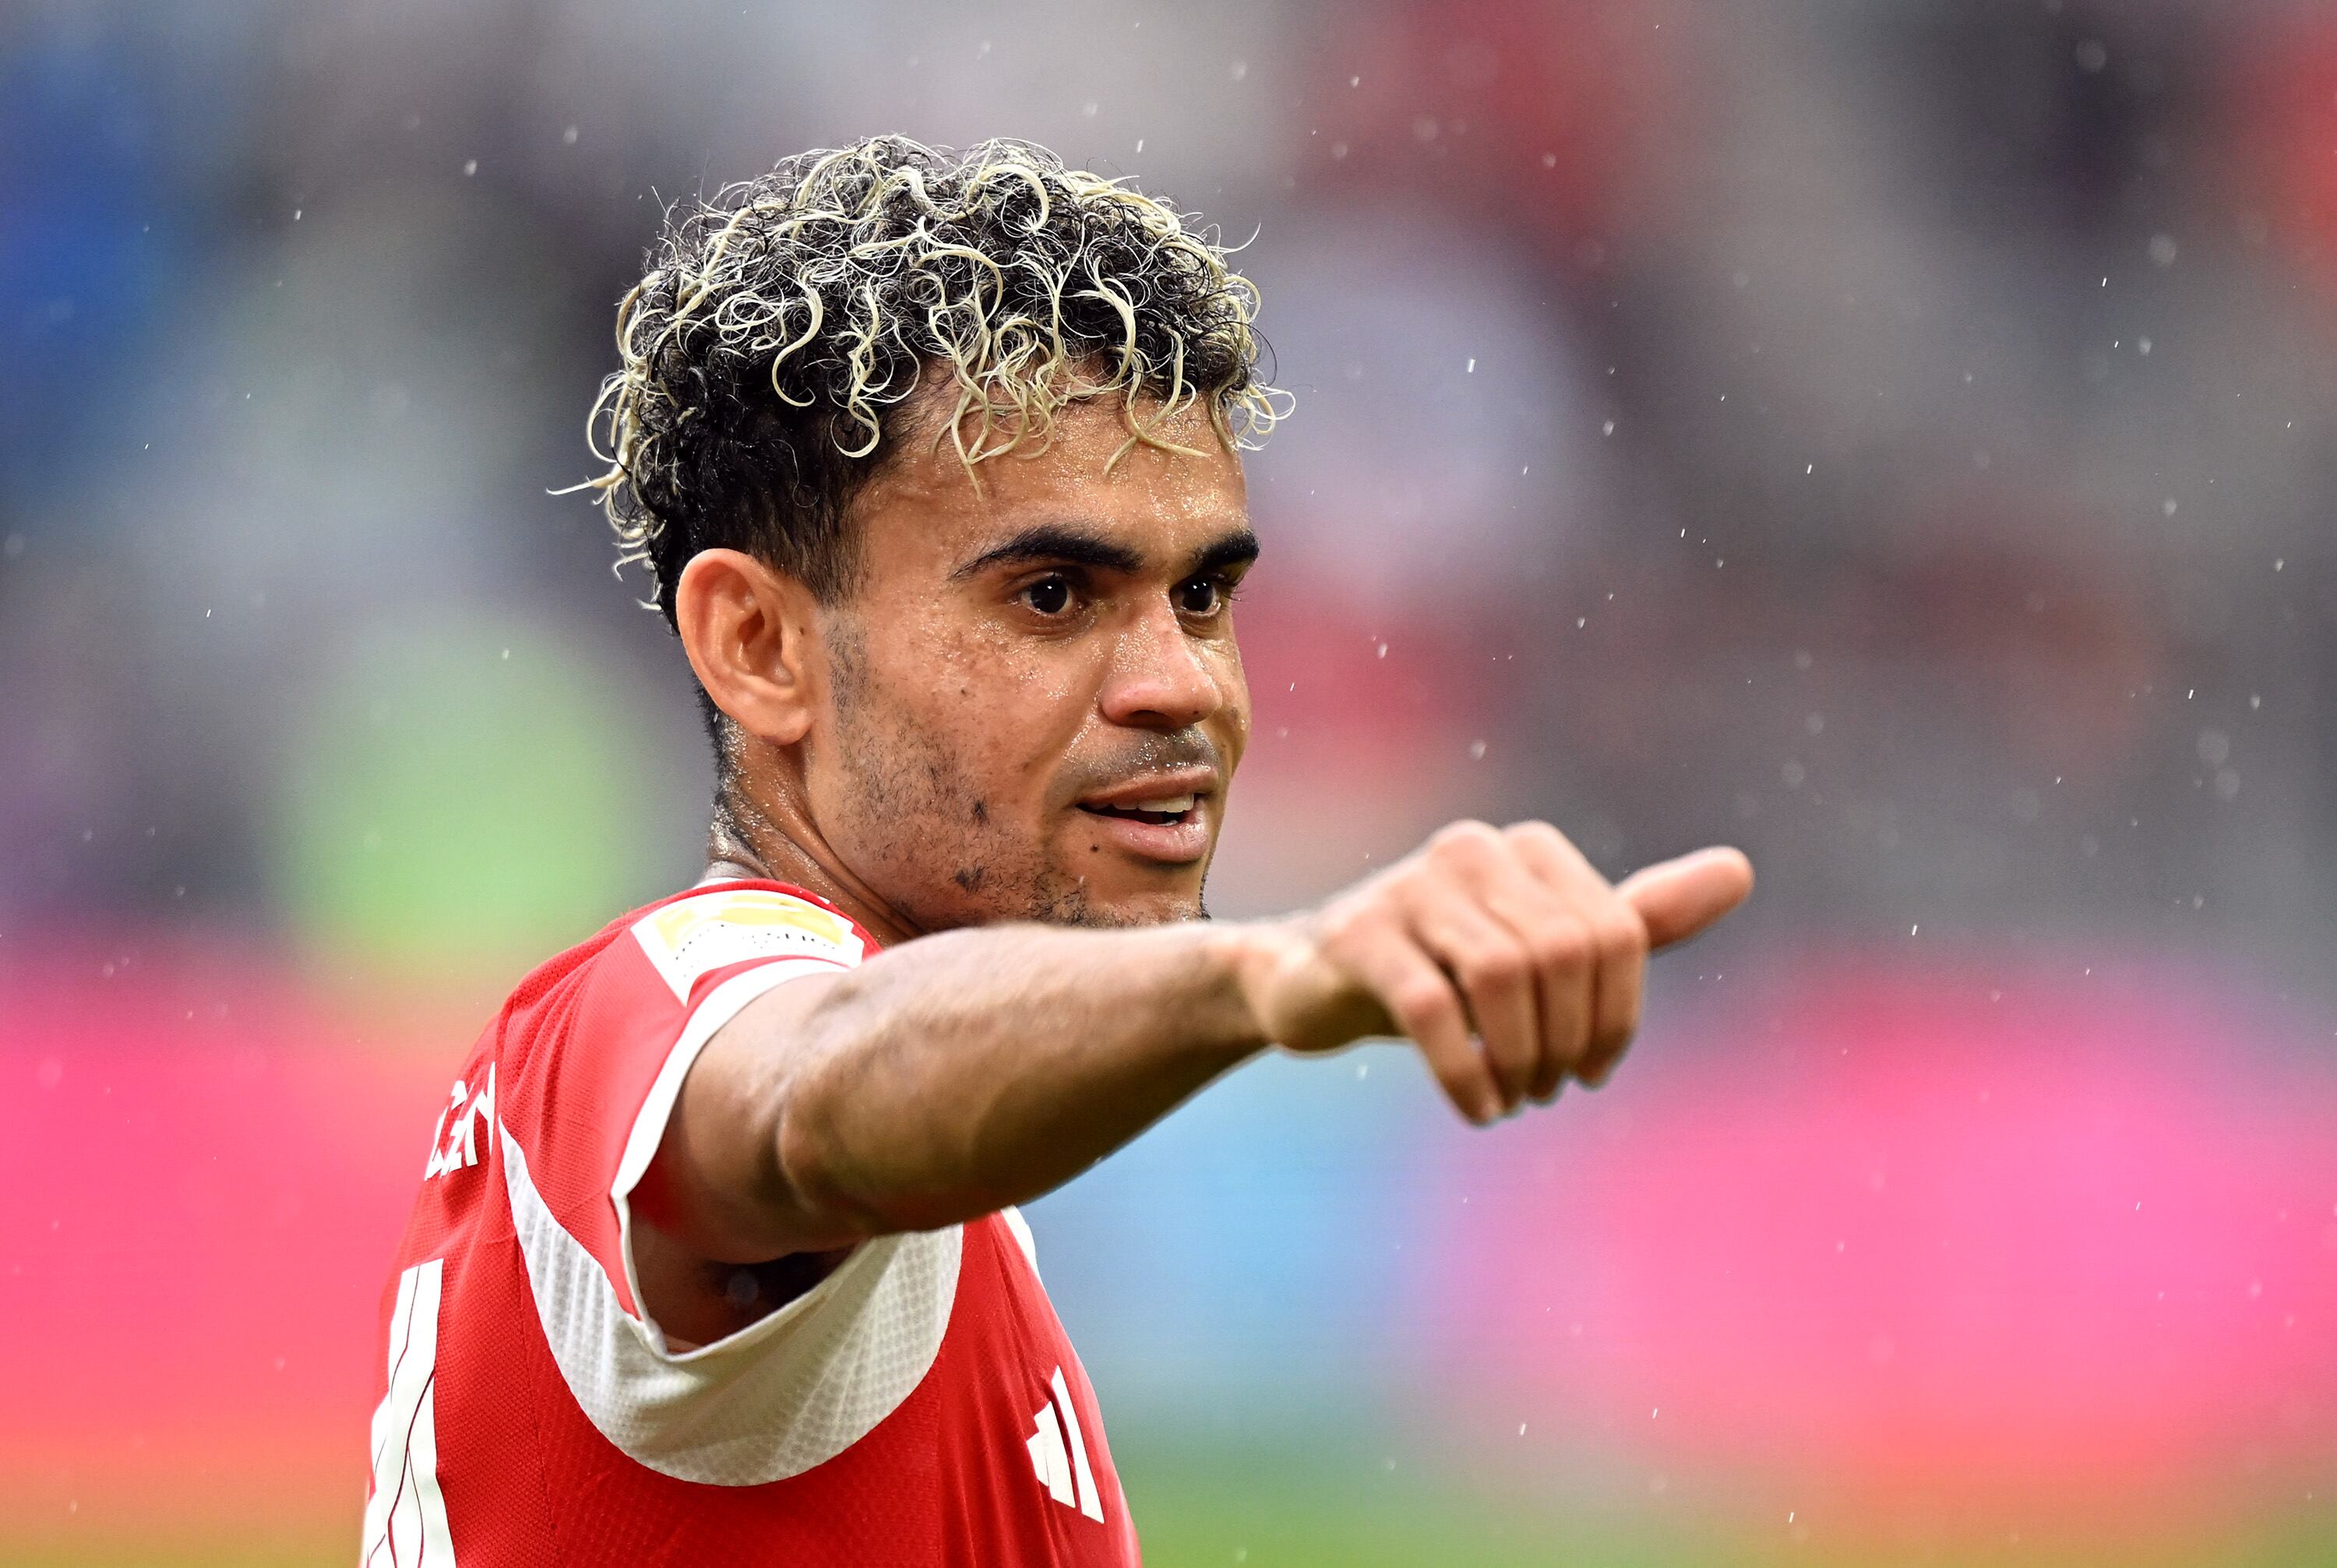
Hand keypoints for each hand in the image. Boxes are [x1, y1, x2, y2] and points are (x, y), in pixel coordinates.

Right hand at [1235, 821, 1752, 1123]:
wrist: (1316, 982)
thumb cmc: (1448, 971)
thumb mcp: (1548, 950)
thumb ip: (1639, 917)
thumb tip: (1742, 870)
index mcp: (1530, 850)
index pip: (1615, 933)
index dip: (1618, 1019)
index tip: (1592, 1072)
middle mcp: (1475, 850)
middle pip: (1563, 954)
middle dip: (1568, 1041)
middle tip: (1547, 1093)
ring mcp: (1411, 886)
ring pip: (1502, 977)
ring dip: (1519, 1058)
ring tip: (1514, 1100)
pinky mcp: (1359, 934)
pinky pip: (1432, 1008)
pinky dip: (1467, 1072)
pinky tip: (1479, 1108)